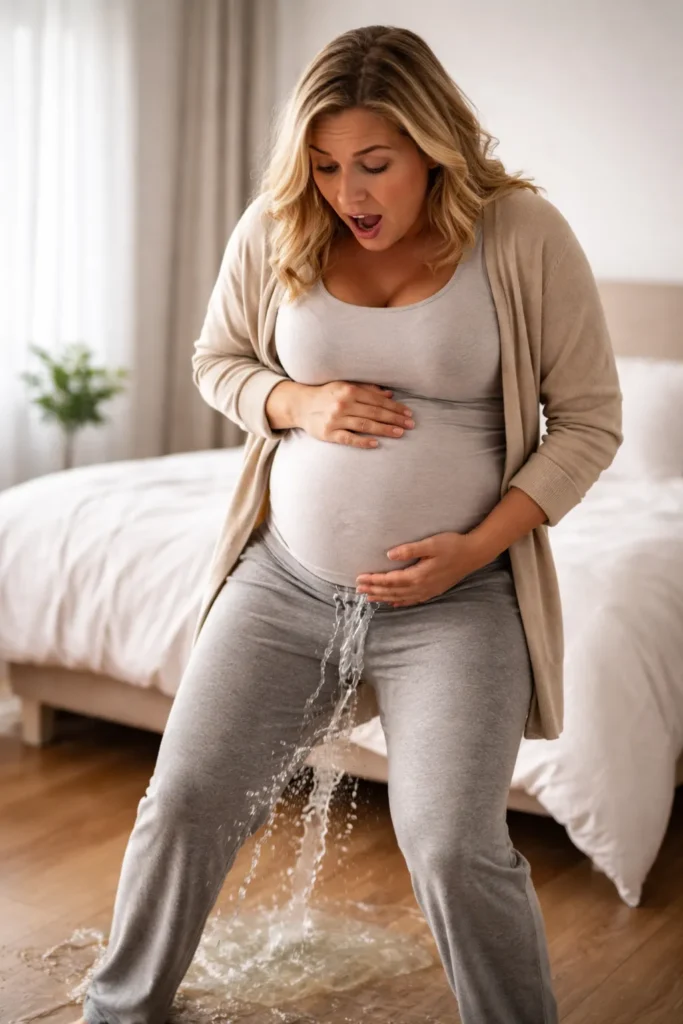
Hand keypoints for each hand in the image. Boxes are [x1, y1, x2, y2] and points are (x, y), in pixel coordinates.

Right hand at [298, 381, 414, 447]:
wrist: (300, 405)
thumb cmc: (326, 395)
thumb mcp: (345, 386)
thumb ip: (366, 389)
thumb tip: (389, 393)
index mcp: (349, 390)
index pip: (377, 400)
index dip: (394, 407)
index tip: (408, 413)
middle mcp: (343, 404)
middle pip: (374, 412)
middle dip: (394, 418)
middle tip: (410, 425)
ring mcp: (335, 420)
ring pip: (365, 425)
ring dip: (384, 429)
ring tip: (400, 433)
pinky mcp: (329, 434)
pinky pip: (349, 438)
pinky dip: (363, 441)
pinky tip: (376, 444)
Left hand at [355, 531, 485, 606]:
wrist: (474, 554)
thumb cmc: (453, 545)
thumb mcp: (431, 544)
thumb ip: (410, 549)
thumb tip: (389, 555)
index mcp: (418, 575)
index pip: (390, 580)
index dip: (374, 580)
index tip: (360, 579)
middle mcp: (421, 586)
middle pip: (392, 591)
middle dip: (374, 590)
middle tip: (358, 590)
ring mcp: (428, 591)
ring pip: (400, 597)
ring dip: (384, 597)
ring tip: (369, 598)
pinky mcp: (433, 590)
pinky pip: (412, 600)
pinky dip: (400, 602)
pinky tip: (393, 603)